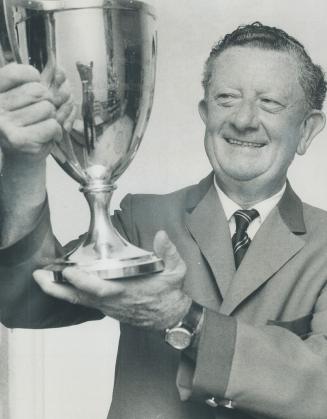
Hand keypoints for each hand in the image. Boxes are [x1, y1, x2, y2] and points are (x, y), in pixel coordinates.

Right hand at [0, 62, 74, 158]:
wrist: (19, 156)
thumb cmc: (24, 123)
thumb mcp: (22, 98)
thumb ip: (32, 81)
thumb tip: (58, 69)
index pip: (15, 72)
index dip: (32, 76)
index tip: (34, 82)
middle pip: (38, 91)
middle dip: (46, 101)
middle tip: (39, 112)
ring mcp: (6, 125)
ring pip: (47, 108)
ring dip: (51, 117)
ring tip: (40, 125)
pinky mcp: (20, 140)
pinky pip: (52, 125)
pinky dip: (55, 130)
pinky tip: (46, 135)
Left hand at [34, 231, 191, 329]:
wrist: (169, 316)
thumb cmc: (169, 292)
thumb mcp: (176, 270)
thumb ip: (169, 252)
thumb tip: (161, 235)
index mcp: (127, 291)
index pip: (101, 289)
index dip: (83, 282)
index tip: (69, 271)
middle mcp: (113, 301)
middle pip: (80, 297)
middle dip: (57, 287)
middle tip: (38, 275)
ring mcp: (107, 306)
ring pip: (78, 301)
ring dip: (57, 290)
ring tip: (40, 278)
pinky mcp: (106, 307)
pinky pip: (83, 301)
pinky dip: (67, 293)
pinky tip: (57, 284)